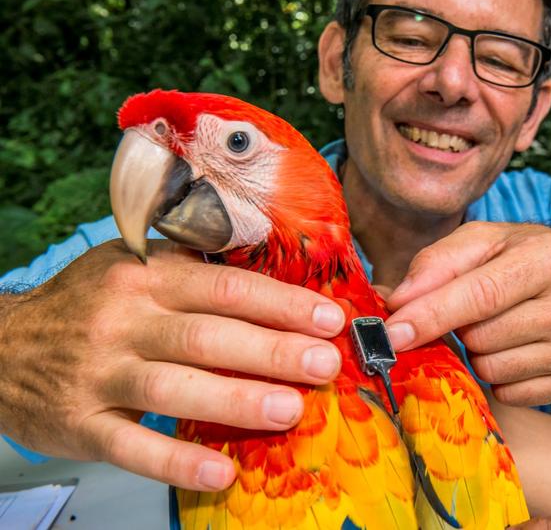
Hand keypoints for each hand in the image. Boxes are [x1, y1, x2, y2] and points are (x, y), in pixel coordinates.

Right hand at [0, 240, 343, 490]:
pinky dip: (177, 462)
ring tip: (291, 410)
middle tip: (325, 365)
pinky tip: (221, 472)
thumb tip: (276, 278)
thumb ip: (194, 269)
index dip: (282, 304)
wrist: (6, 347)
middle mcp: (123, 321)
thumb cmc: (89, 305)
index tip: (330, 320)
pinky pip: (132, 447)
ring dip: (237, 400)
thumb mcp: (134, 267)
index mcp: (147, 277)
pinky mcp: (81, 424)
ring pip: (176, 388)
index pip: (226, 288)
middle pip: (208, 336)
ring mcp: (100, 373)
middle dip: (274, 351)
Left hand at [384, 222, 550, 405]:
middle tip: (474, 310)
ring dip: (477, 353)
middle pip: (479, 338)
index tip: (392, 333)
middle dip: (460, 328)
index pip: (479, 295)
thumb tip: (396, 302)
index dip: (430, 315)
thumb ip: (436, 263)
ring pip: (490, 370)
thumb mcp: (485, 241)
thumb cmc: (526, 258)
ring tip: (497, 326)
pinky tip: (515, 348)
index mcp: (550, 259)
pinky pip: (510, 393)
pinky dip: (499, 376)